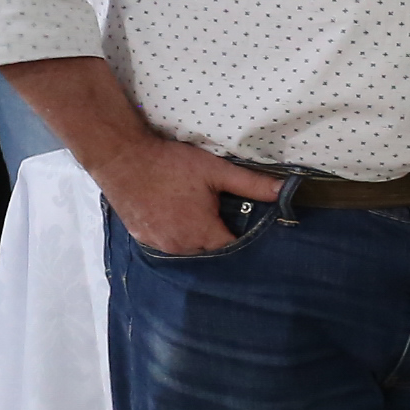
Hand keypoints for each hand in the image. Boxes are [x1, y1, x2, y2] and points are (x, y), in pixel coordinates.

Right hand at [96, 133, 283, 256]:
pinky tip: (176, 217)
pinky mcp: (142, 238)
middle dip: (219, 237)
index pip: (232, 249)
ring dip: (196, 238)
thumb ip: (252, 185)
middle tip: (222, 215)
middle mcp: (180, 246)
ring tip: (200, 215)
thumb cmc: (171, 164)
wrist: (122, 157)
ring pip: (188, 249)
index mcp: (202, 233)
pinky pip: (167, 244)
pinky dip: (175, 235)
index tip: (247, 226)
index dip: (242, 238)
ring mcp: (158, 244)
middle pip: (210, 251)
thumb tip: (286, 190)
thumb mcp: (216, 171)